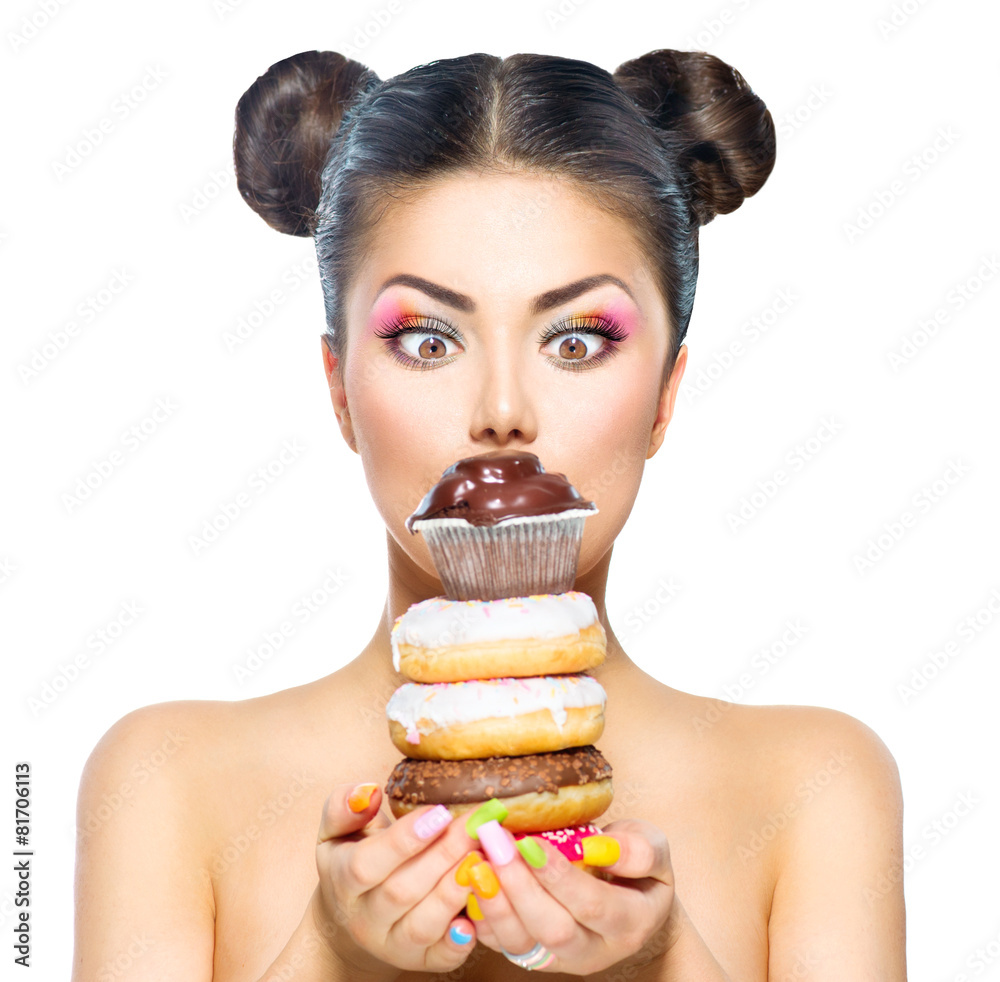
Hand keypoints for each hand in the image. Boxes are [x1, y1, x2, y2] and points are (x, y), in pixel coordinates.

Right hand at [309, 783, 479, 978]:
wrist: (350, 919)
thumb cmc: (351, 859)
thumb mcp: (336, 830)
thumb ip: (344, 807)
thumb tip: (369, 793)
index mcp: (343, 880)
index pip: (367, 864)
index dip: (404, 840)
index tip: (440, 812)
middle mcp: (364, 918)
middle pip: (402, 891)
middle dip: (443, 855)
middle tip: (476, 826)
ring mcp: (391, 944)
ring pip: (422, 925)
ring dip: (455, 892)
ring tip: (482, 858)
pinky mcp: (418, 962)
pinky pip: (439, 959)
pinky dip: (459, 942)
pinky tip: (477, 917)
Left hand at [469, 818, 680, 974]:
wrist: (630, 903)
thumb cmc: (638, 868)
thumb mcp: (654, 850)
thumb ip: (640, 849)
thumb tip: (604, 846)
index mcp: (630, 923)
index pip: (592, 905)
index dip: (559, 875)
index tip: (530, 841)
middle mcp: (594, 950)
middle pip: (553, 930)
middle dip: (520, 886)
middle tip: (495, 845)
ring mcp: (560, 958)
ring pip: (522, 943)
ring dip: (495, 902)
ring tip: (477, 862)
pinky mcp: (533, 955)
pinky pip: (502, 944)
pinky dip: (481, 916)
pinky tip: (470, 882)